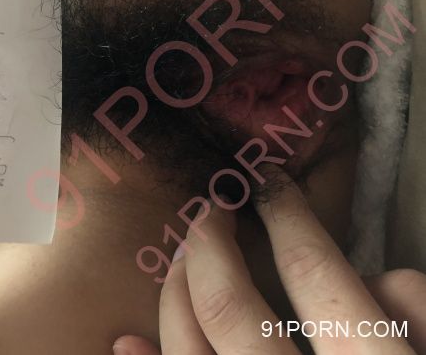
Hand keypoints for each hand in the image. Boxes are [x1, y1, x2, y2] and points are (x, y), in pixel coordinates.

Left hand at [114, 169, 425, 353]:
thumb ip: (423, 330)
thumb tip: (384, 279)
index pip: (317, 278)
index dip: (288, 218)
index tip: (266, 185)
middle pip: (232, 310)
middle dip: (210, 249)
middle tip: (205, 214)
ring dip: (175, 297)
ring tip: (180, 261)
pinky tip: (128, 342)